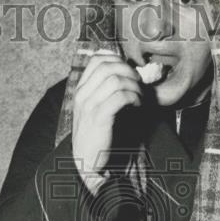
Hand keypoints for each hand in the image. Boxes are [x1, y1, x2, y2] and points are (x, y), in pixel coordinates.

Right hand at [72, 50, 141, 194]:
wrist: (86, 161)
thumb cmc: (95, 135)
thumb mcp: (93, 109)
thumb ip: (103, 92)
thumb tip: (124, 75)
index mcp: (80, 90)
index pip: (97, 60)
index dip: (117, 60)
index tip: (129, 71)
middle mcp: (82, 94)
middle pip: (108, 66)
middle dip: (128, 71)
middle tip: (138, 83)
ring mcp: (89, 106)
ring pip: (115, 80)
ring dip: (133, 86)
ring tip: (139, 97)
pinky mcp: (99, 118)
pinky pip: (120, 97)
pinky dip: (133, 97)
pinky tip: (137, 105)